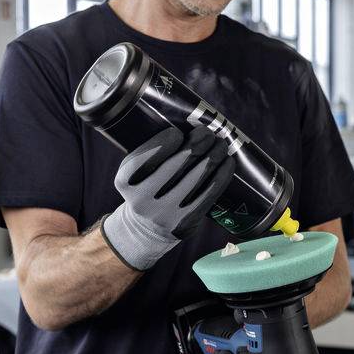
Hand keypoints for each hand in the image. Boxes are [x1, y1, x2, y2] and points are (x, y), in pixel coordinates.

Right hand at [102, 126, 235, 270]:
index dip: (166, 142)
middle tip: (208, 132)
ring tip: (221, 144)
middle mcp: (142, 199)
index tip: (179, 132)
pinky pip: (208, 194)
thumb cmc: (144, 188)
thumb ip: (150, 152)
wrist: (145, 229)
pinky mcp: (185, 221)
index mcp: (125, 181)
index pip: (146, 157)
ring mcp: (165, 212)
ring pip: (196, 177)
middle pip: (176, 164)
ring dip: (213, 155)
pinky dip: (221, 175)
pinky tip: (228, 163)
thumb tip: (189, 124)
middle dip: (197, 142)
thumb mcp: (134, 172)